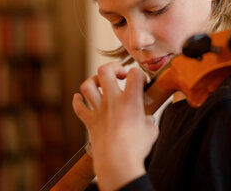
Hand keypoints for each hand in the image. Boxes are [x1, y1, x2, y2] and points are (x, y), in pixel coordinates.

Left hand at [72, 62, 158, 190]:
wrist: (117, 164)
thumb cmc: (136, 148)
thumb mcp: (152, 130)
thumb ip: (149, 120)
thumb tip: (147, 120)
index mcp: (131, 100)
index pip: (135, 73)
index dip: (139, 74)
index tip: (141, 83)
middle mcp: (112, 101)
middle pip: (105, 70)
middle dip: (113, 67)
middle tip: (121, 75)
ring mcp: (99, 110)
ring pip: (87, 85)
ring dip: (94, 80)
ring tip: (102, 84)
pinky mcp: (90, 122)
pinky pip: (78, 107)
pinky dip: (78, 100)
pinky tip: (80, 98)